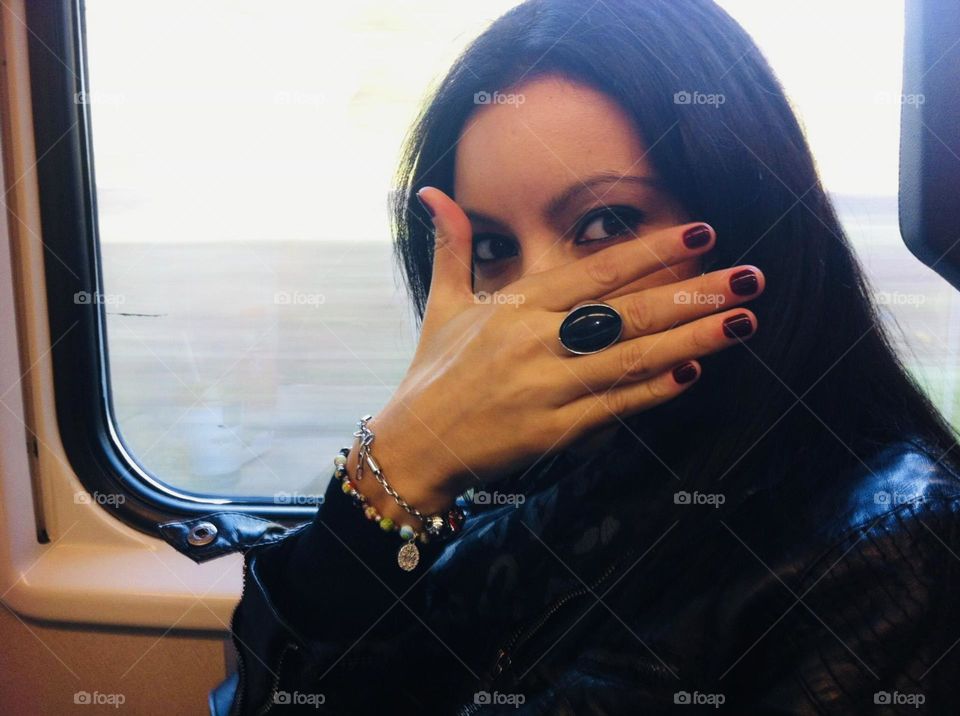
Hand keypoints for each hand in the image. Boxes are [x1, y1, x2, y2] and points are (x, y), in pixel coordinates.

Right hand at [349, 186, 763, 519]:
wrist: (411, 445)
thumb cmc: (433, 372)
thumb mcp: (442, 304)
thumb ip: (453, 246)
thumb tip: (433, 191)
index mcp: (514, 306)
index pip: (593, 272)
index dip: (649, 251)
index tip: (700, 233)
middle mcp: (533, 342)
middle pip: (626, 313)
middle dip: (691, 292)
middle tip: (750, 276)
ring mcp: (544, 388)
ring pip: (630, 359)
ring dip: (690, 340)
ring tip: (742, 321)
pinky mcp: (550, 432)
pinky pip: (613, 408)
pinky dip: (653, 392)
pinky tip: (693, 374)